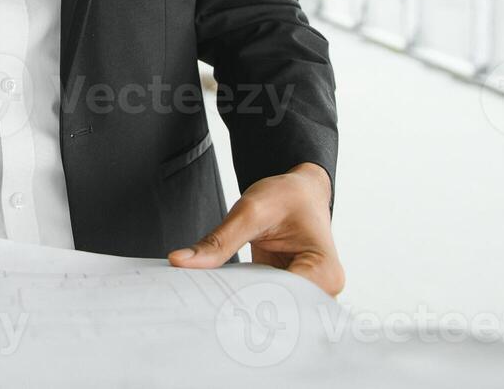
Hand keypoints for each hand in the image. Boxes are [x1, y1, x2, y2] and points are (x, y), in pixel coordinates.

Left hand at [168, 162, 343, 296]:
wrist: (299, 191)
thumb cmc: (286, 196)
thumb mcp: (250, 211)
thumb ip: (218, 241)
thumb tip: (179, 262)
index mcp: (324, 270)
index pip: (285, 302)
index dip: (248, 305)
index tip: (213, 304)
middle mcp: (322, 289)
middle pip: (278, 313)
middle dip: (241, 311)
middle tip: (203, 308)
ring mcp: (307, 294)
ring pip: (270, 313)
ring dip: (240, 308)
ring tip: (210, 304)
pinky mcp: (288, 293)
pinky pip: (264, 305)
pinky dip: (242, 301)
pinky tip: (220, 298)